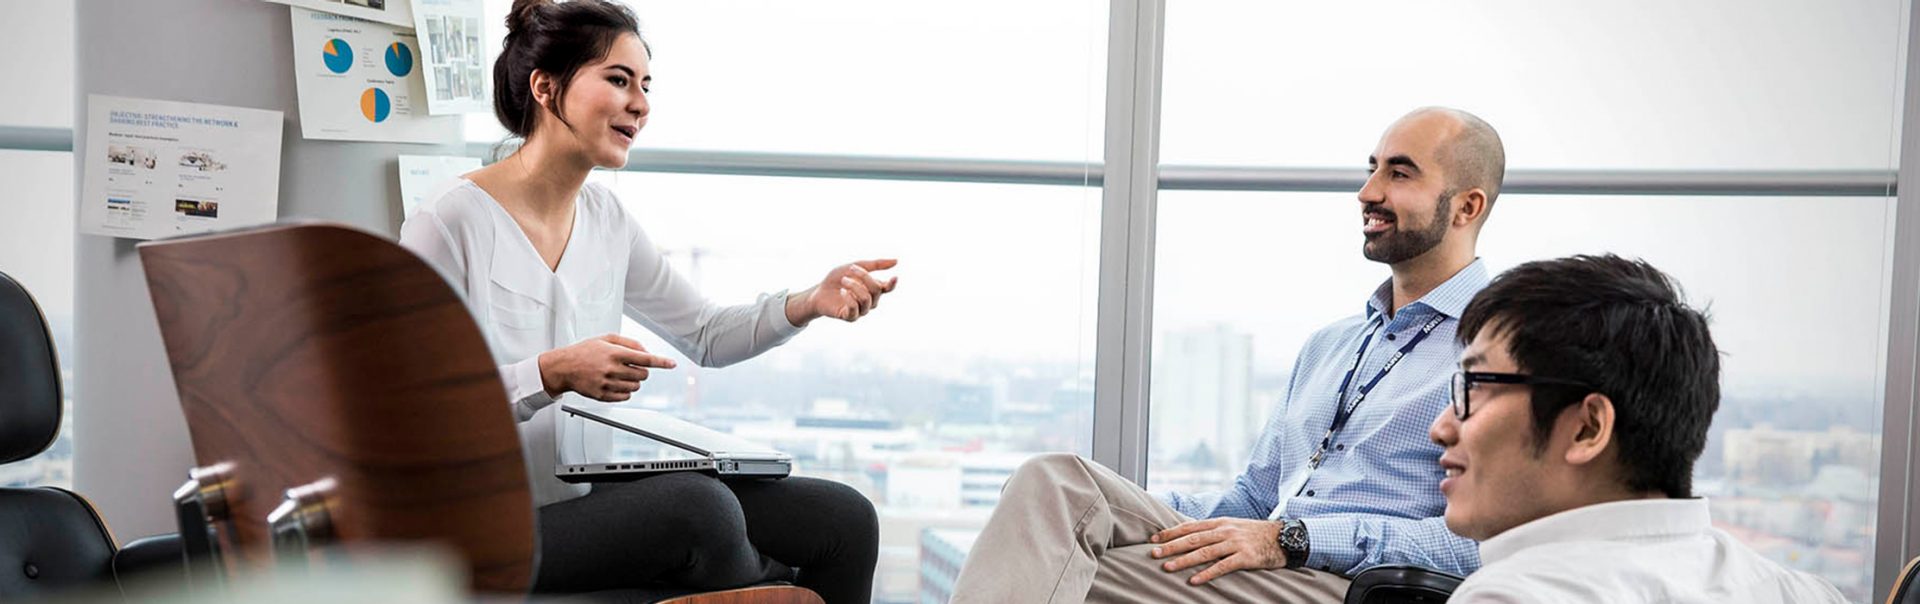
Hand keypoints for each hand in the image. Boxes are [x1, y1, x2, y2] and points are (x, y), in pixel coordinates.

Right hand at [536, 334, 675, 400]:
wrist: (564, 367)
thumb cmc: (585, 351)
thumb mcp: (607, 339)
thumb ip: (629, 343)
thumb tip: (646, 351)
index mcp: (614, 353)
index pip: (644, 358)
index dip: (661, 361)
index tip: (672, 364)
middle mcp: (611, 369)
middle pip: (643, 375)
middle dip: (642, 371)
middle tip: (630, 366)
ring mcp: (606, 383)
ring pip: (636, 386)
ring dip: (633, 381)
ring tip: (619, 374)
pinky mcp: (602, 395)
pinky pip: (625, 396)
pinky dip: (625, 391)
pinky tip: (615, 383)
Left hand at [788, 259, 898, 324]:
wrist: (819, 291)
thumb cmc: (837, 279)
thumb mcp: (854, 267)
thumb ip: (874, 265)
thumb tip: (896, 261)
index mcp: (873, 289)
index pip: (887, 289)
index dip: (892, 284)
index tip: (894, 276)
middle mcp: (870, 301)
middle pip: (876, 290)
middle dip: (864, 277)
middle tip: (851, 268)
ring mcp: (861, 310)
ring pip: (867, 299)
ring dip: (855, 286)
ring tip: (844, 279)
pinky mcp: (850, 317)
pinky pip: (855, 309)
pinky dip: (849, 298)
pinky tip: (842, 291)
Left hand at [1149, 518, 1286, 584]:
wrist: (1284, 537)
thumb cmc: (1255, 534)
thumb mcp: (1233, 526)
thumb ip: (1214, 530)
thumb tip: (1192, 535)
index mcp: (1220, 522)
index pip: (1190, 526)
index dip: (1171, 532)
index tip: (1154, 538)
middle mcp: (1225, 531)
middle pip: (1193, 539)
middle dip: (1171, 546)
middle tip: (1153, 553)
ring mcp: (1235, 544)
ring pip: (1204, 552)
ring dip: (1184, 560)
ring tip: (1168, 567)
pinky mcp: (1245, 557)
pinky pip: (1222, 566)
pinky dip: (1207, 574)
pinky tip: (1194, 580)